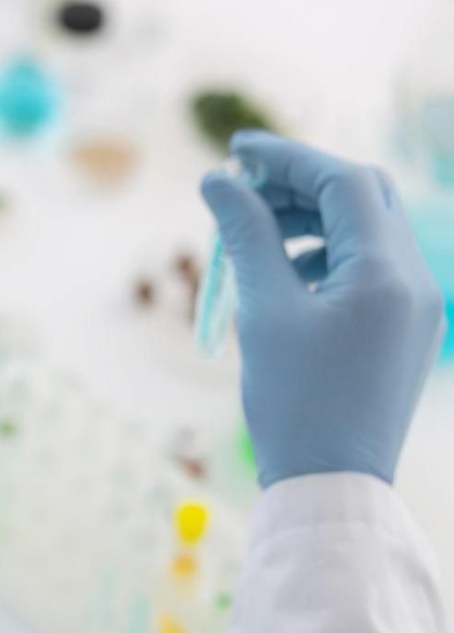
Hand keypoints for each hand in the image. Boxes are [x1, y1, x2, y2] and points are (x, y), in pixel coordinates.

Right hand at [201, 131, 446, 487]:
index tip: (236, 149)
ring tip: (254, 236)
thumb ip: (245, 236)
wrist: (333, 484)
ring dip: (310, 219)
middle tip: (245, 187)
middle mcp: (415, 280)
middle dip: (301, 184)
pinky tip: (283, 276)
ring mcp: (415, 305)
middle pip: (364, 197)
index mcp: (387, 273)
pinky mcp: (403, 328)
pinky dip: (324, 254)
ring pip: (366, 230)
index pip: (343, 182)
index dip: (287, 157)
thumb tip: (217, 180)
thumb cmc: (294, 402)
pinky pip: (369, 267)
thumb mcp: (264, 311)